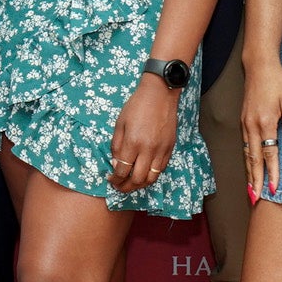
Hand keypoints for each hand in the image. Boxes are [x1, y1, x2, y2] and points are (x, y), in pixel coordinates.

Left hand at [108, 75, 180, 194]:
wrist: (160, 94)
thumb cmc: (136, 106)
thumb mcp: (119, 124)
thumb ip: (116, 146)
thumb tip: (116, 165)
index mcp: (132, 142)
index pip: (123, 170)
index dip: (115, 179)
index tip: (111, 180)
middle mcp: (148, 149)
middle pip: (137, 179)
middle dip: (126, 187)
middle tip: (120, 187)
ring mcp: (161, 150)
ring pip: (152, 178)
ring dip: (140, 185)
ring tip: (132, 184)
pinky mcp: (170, 148)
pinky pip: (161, 169)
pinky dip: (152, 175)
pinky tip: (144, 173)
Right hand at [238, 59, 281, 199]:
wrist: (259, 66)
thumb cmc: (277, 82)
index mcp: (265, 122)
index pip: (269, 154)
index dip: (273, 173)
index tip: (275, 190)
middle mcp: (251, 126)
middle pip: (253, 160)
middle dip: (255, 181)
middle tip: (255, 200)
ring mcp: (245, 124)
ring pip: (246, 155)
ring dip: (249, 173)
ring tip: (251, 190)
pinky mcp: (243, 122)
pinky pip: (244, 146)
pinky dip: (246, 160)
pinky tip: (249, 167)